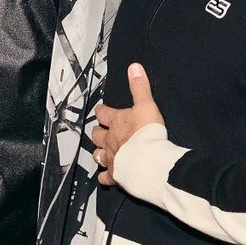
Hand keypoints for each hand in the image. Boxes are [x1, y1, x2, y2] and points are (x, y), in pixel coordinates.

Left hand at [91, 63, 164, 184]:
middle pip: (97, 135)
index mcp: (116, 122)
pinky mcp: (116, 176)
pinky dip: (104, 177)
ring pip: (98, 155)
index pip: (104, 113)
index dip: (101, 110)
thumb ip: (140, 87)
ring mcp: (111, 159)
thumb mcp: (146, 105)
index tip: (100, 109)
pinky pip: (105, 178)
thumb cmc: (148, 132)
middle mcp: (109, 140)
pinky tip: (105, 177)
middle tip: (98, 131)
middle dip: (97, 132)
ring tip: (99, 152)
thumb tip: (134, 67)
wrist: (148, 161)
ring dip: (98, 153)